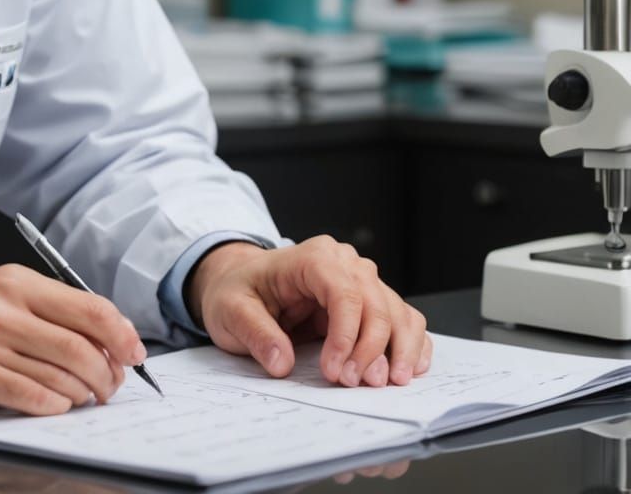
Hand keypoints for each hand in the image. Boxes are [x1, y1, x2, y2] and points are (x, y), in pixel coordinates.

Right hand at [0, 264, 147, 415]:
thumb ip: (36, 313)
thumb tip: (97, 339)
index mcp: (12, 281)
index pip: (88, 305)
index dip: (121, 334)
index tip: (134, 355)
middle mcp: (3, 304)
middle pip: (83, 341)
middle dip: (109, 373)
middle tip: (111, 389)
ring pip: (63, 371)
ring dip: (84, 394)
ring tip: (83, 401)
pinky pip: (32, 396)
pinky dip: (52, 407)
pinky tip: (52, 408)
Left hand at [183, 235, 431, 387]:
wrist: (242, 286)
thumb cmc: (238, 292)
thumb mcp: (230, 310)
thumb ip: (255, 333)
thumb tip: (281, 362)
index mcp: (311, 257)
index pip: (344, 292)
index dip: (347, 335)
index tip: (335, 373)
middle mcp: (344, 263)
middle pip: (376, 304)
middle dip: (372, 349)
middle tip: (354, 384)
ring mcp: (361, 281)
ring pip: (398, 312)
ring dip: (398, 351)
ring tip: (385, 383)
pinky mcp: (370, 302)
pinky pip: (404, 320)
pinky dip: (411, 345)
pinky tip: (406, 370)